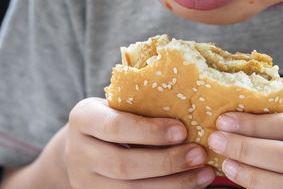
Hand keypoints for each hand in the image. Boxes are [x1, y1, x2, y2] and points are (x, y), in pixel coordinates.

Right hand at [65, 97, 214, 188]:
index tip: (182, 130)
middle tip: (199, 154)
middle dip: (166, 162)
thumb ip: (143, 107)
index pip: (115, 127)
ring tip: (203, 173)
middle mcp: (78, 151)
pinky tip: (190, 185)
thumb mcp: (119, 104)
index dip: (150, 131)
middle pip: (123, 165)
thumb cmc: (113, 117)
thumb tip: (193, 112)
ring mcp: (84, 180)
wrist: (84, 144)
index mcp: (84, 118)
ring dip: (173, 184)